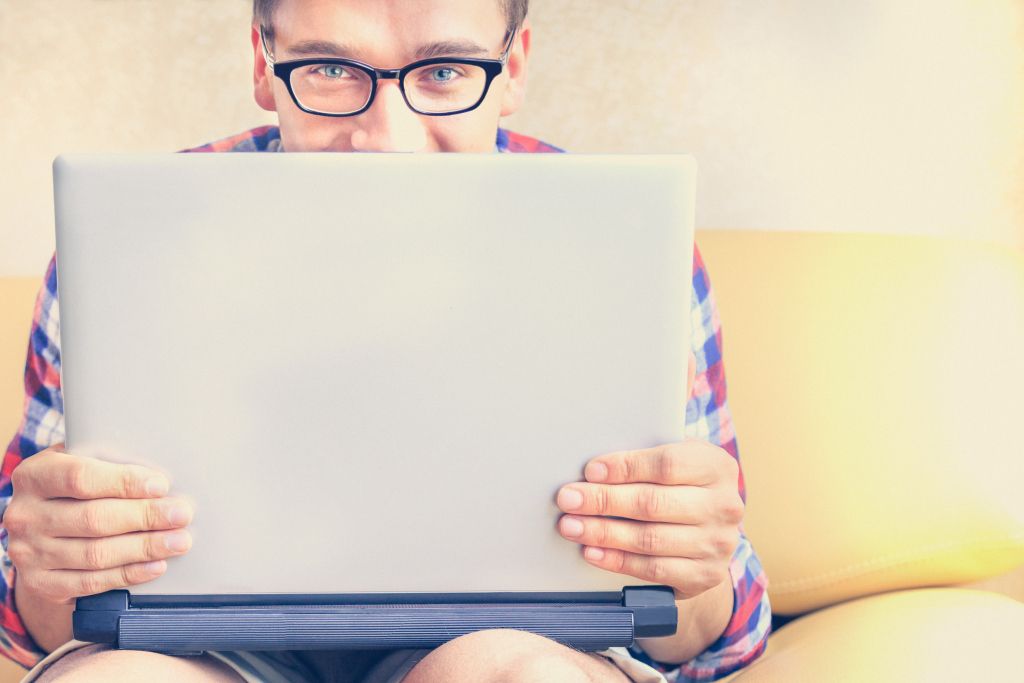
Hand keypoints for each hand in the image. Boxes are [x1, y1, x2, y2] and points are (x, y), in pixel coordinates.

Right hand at [3, 446, 193, 605]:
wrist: (36, 531)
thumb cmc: (72, 489)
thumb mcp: (79, 462)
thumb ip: (108, 460)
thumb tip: (157, 471)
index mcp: (34, 476)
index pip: (80, 478)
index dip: (124, 482)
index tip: (161, 485)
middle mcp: (25, 515)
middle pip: (94, 518)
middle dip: (146, 516)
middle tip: (181, 514)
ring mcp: (29, 553)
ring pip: (96, 554)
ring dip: (145, 548)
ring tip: (178, 541)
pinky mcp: (41, 584)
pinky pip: (91, 582)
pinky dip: (129, 574)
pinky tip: (156, 565)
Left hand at [555, 354, 742, 598]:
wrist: (705, 540)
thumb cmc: (678, 483)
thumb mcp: (678, 446)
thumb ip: (674, 403)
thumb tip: (681, 354)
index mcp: (716, 464)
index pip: (668, 465)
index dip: (625, 467)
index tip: (589, 469)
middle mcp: (725, 504)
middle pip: (654, 503)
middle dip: (603, 500)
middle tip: (565, 497)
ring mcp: (717, 544)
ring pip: (651, 539)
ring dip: (603, 532)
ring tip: (569, 524)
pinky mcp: (703, 576)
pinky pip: (654, 570)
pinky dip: (618, 560)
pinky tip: (591, 549)